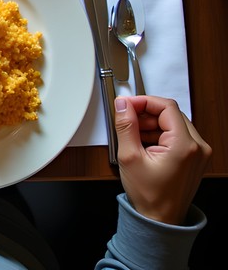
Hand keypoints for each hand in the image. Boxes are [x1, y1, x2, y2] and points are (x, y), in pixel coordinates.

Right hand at [114, 95, 210, 224]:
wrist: (161, 219)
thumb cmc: (150, 196)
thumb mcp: (130, 157)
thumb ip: (126, 126)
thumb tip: (122, 105)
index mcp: (184, 145)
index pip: (166, 107)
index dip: (143, 101)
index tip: (127, 104)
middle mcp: (197, 147)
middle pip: (170, 113)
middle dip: (146, 113)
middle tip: (126, 118)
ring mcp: (198, 153)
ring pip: (173, 123)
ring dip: (152, 124)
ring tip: (133, 134)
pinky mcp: (194, 157)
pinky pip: (177, 135)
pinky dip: (159, 134)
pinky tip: (144, 143)